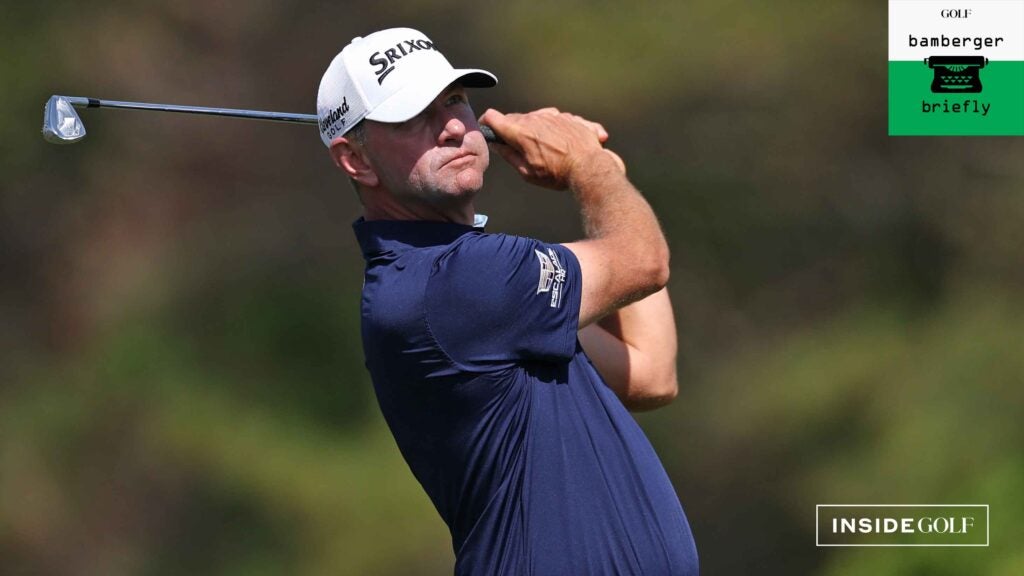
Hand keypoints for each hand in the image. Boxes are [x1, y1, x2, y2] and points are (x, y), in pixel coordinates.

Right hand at [479, 108, 624, 189]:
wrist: (591, 168)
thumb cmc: (558, 173)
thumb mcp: (527, 172)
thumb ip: (509, 156)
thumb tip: (497, 146)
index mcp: (520, 131)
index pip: (494, 118)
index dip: (487, 123)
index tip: (487, 129)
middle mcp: (536, 118)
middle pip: (516, 118)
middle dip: (513, 130)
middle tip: (518, 147)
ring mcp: (556, 116)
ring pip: (538, 118)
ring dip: (537, 130)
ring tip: (546, 149)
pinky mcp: (572, 118)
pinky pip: (560, 121)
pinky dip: (559, 131)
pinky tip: (565, 144)